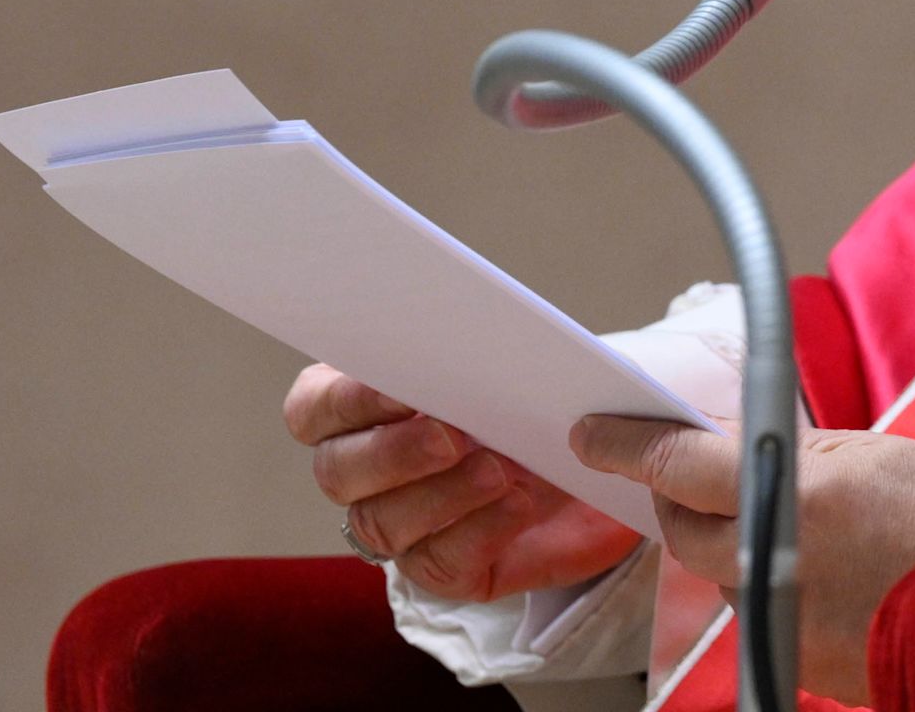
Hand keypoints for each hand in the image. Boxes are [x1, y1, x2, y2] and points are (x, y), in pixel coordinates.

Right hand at [286, 364, 640, 602]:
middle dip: (392, 453)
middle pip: (337, 473)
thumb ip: (472, 356)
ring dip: (443, 494)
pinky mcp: (445, 569)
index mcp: (362, 410)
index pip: (312, 409)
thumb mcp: (514, 367)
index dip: (344, 402)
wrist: (602, 462)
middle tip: (453, 435)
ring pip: (382, 524)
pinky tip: (518, 505)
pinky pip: (438, 564)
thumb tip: (462, 345)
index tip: (402, 390)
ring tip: (502, 469)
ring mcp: (402, 527)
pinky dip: (479, 531)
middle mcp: (367, 474)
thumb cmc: (542, 401)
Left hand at [573, 416, 914, 701]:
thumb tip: (727, 449)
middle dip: (685, 497)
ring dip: (732, 542)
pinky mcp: (796, 661)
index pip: (677, 467)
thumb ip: (792, 452)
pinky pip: (757, 612)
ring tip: (795, 521)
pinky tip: (824, 568)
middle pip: (684, 529)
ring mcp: (781, 620)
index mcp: (792, 497)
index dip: (626, 445)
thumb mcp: (876, 453)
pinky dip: (772, 584)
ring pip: (718, 573)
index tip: (593, 433)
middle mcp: (774, 565)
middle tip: (703, 472)